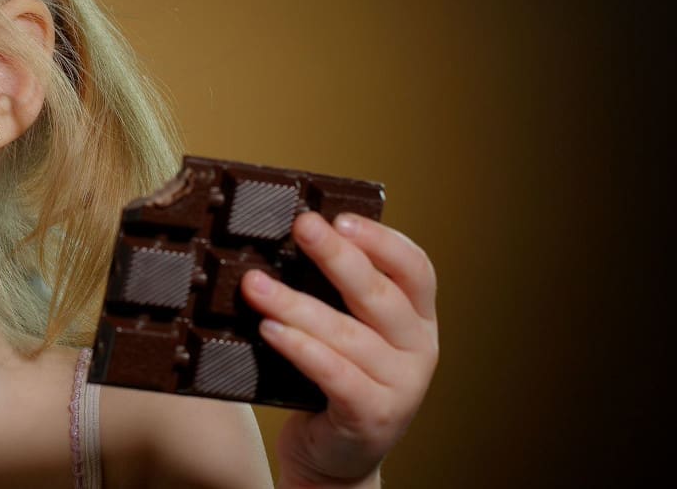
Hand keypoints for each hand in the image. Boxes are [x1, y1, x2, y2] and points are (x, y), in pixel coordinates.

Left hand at [239, 212, 438, 486]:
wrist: (337, 458)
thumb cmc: (337, 380)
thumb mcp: (349, 332)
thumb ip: (334, 294)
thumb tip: (288, 239)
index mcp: (417, 319)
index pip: (416, 268)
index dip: (382, 240)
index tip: (342, 217)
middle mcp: (419, 349)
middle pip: (379, 294)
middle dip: (336, 257)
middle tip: (301, 227)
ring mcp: (400, 386)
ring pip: (348, 336)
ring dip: (297, 305)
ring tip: (257, 285)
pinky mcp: (371, 417)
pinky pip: (335, 376)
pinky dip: (301, 350)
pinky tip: (270, 330)